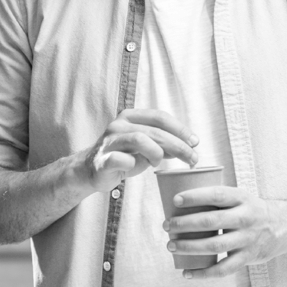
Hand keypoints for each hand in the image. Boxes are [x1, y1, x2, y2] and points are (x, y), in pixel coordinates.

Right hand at [80, 109, 198, 193]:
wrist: (90, 170)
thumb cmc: (122, 156)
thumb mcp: (145, 147)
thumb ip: (163, 143)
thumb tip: (190, 145)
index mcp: (130, 117)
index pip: (160, 117)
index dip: (180, 129)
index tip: (195, 142)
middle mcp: (119, 125)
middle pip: (155, 130)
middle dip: (178, 145)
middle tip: (193, 159)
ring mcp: (109, 141)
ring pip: (140, 139)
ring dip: (157, 153)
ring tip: (158, 163)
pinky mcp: (103, 159)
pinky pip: (122, 160)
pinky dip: (133, 164)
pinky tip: (135, 167)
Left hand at [164, 185, 286, 278]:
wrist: (286, 226)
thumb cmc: (253, 210)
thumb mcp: (241, 197)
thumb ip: (218, 200)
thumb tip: (180, 202)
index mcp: (242, 198)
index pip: (216, 195)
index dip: (195, 197)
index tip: (175, 200)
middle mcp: (246, 218)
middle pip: (211, 221)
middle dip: (185, 224)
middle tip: (168, 226)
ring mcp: (247, 239)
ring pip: (214, 246)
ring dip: (189, 247)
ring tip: (172, 246)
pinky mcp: (248, 258)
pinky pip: (223, 269)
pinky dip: (203, 274)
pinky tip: (187, 274)